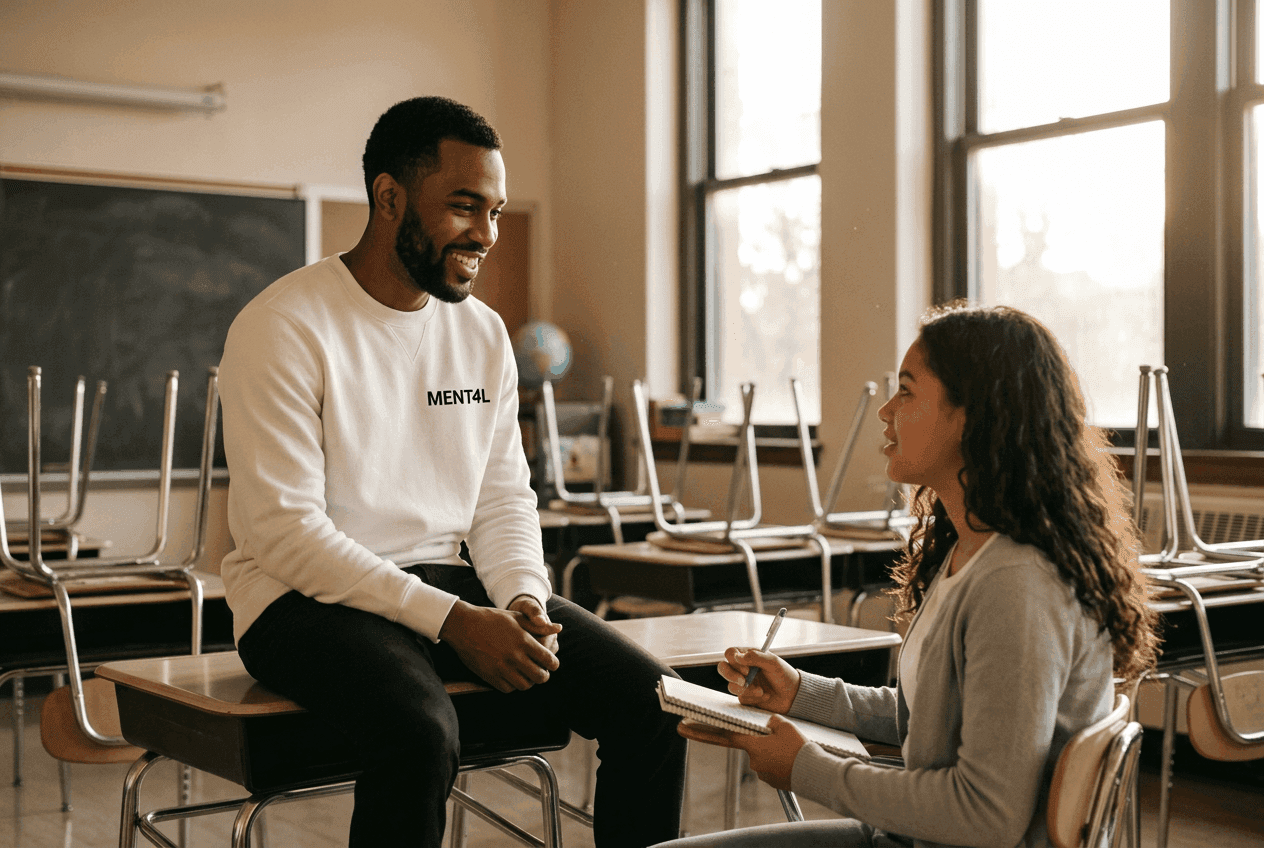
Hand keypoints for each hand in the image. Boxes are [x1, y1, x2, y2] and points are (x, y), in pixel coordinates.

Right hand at [438, 600, 559, 692]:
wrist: (463, 626)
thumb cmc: (492, 619)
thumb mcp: (517, 617)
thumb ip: (539, 626)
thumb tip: (559, 628)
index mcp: (524, 641)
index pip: (548, 660)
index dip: (553, 664)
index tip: (551, 663)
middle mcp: (514, 656)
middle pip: (540, 677)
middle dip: (544, 675)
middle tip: (541, 671)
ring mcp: (501, 668)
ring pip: (525, 685)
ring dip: (529, 681)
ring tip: (526, 674)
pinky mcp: (490, 676)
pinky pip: (508, 689)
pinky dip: (513, 685)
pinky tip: (512, 676)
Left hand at [676, 715, 805, 790]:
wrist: (816, 773)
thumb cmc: (800, 748)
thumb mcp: (785, 725)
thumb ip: (770, 721)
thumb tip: (766, 723)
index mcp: (752, 745)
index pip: (723, 734)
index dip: (702, 729)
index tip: (683, 727)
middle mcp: (753, 760)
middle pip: (751, 744)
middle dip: (763, 742)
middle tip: (774, 742)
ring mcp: (762, 773)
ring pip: (764, 755)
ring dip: (774, 751)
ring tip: (794, 749)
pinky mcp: (773, 780)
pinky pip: (773, 765)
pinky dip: (780, 760)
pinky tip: (794, 758)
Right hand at [718, 646, 800, 713]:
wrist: (793, 696)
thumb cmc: (785, 675)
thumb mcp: (773, 662)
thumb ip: (755, 657)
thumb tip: (737, 656)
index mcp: (748, 656)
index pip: (730, 653)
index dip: (734, 661)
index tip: (747, 669)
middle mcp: (743, 669)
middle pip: (723, 668)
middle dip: (731, 675)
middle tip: (744, 681)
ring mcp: (743, 683)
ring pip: (731, 686)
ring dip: (747, 690)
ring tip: (761, 691)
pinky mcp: (746, 697)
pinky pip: (741, 698)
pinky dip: (753, 698)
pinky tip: (765, 696)